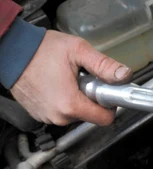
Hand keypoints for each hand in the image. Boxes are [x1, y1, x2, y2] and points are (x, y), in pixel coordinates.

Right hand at [11, 31, 132, 125]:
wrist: (11, 50)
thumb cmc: (40, 49)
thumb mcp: (78, 51)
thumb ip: (104, 65)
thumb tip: (124, 75)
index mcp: (71, 105)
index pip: (105, 119)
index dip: (109, 105)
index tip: (104, 91)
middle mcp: (59, 116)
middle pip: (91, 116)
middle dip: (91, 98)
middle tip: (81, 79)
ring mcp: (48, 117)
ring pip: (76, 114)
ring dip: (77, 99)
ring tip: (66, 80)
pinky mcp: (40, 115)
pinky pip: (61, 112)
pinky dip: (63, 100)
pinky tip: (56, 84)